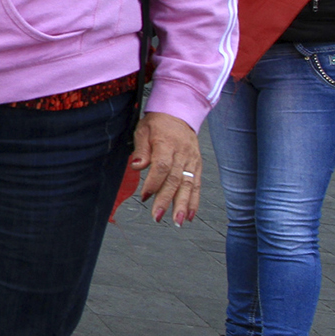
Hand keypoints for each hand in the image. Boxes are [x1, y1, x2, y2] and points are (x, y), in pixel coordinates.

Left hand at [130, 112, 201, 226]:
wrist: (179, 113)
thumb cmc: (158, 123)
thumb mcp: (143, 130)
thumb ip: (141, 149)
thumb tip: (136, 166)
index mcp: (167, 144)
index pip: (162, 167)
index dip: (154, 183)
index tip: (145, 196)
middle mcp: (182, 154)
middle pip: (175, 180)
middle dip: (166, 200)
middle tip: (157, 216)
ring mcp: (192, 161)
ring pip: (189, 185)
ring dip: (183, 205)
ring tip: (178, 222)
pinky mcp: (197, 166)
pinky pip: (197, 185)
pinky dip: (194, 201)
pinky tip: (190, 215)